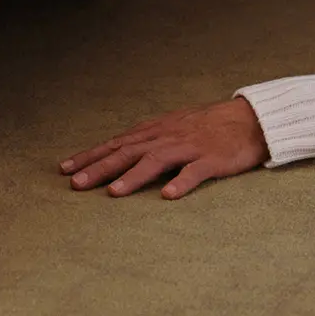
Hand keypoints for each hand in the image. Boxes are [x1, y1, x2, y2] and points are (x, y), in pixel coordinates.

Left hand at [59, 99, 266, 199]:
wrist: (249, 120)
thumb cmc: (208, 127)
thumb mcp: (172, 127)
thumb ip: (147, 138)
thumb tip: (118, 149)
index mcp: (156, 130)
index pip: (116, 143)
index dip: (90, 156)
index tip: (65, 169)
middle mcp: (167, 136)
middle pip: (128, 151)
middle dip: (100, 167)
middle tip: (75, 184)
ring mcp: (190, 147)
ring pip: (156, 160)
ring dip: (133, 176)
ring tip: (113, 192)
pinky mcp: (212, 159)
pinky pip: (195, 172)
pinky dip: (181, 181)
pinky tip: (168, 195)